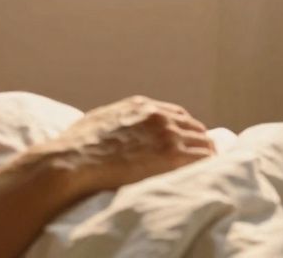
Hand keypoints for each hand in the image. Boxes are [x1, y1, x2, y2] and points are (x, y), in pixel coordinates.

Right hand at [37, 96, 214, 195]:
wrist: (74, 160)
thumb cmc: (78, 145)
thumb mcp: (98, 119)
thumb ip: (116, 120)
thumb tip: (115, 129)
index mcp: (141, 105)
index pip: (178, 114)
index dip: (185, 129)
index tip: (186, 142)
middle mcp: (158, 116)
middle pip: (194, 127)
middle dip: (198, 142)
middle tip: (201, 159)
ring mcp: (166, 135)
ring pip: (204, 142)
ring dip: (206, 155)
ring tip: (208, 170)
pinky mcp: (171, 156)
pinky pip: (203, 159)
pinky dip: (208, 166)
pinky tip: (207, 176)